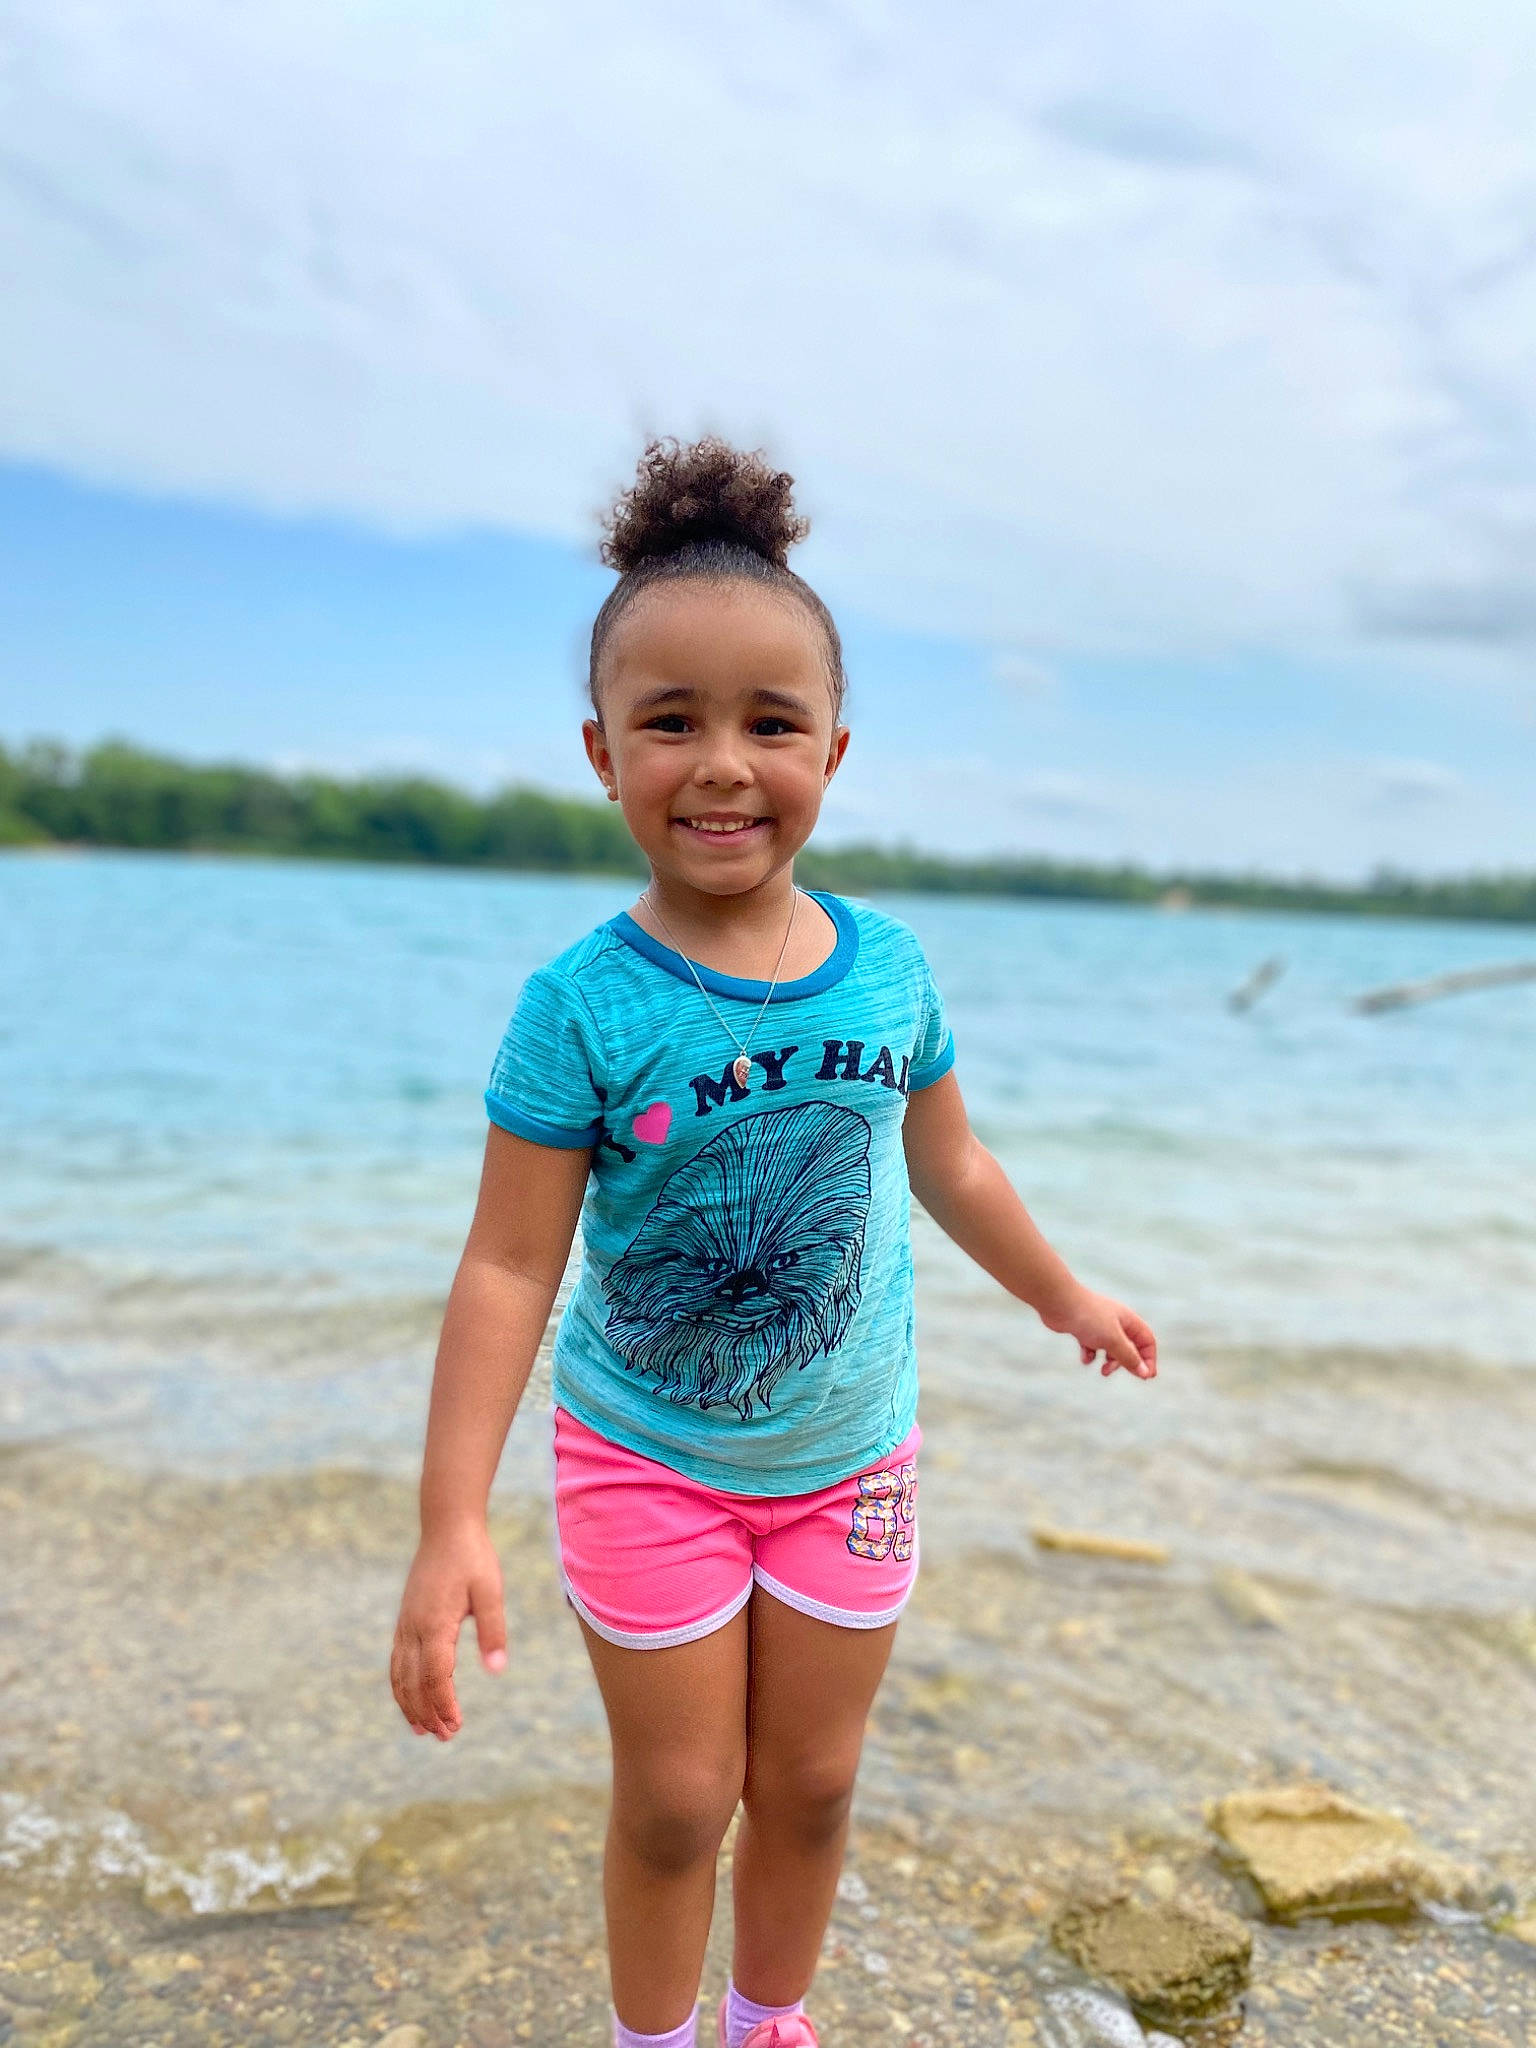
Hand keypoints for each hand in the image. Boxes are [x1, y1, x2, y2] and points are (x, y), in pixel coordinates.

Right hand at [390, 1523, 506, 1740]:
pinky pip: (397, 1661)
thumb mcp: (491, 1592)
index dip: (444, 1706)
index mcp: (435, 1624)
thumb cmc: (473, 1558)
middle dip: (427, 1714)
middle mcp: (414, 1628)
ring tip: (424, 1729)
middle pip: (413, 1683)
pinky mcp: (405, 1620)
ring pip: (399, 1675)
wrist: (447, 1527)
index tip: (456, 1726)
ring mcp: (405, 1624)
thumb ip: (493, 1631)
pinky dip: (401, 1686)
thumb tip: (496, 1671)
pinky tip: (412, 1697)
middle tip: (445, 1738)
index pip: (435, 1678)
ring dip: (410, 1705)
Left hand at [1045, 1286, 1157, 1379]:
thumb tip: (1145, 1373)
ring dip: (1109, 1361)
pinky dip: (1091, 1354)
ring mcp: (1099, 1325)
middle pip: (1129, 1347)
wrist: (1059, 1303)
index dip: (1149, 1359)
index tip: (1146, 1377)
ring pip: (1111, 1348)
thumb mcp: (1113, 1340)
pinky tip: (1085, 1358)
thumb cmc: (1089, 1318)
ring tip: (1102, 1370)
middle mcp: (1116, 1321)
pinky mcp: (1083, 1328)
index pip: (1147, 1340)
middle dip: (1124, 1363)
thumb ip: (1129, 1357)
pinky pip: (1092, 1346)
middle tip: (1112, 1373)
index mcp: (1128, 1320)